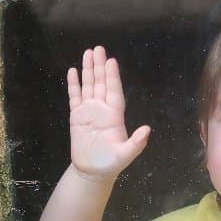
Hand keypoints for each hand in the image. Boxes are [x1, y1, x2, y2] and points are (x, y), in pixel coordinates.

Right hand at [67, 46, 149, 179]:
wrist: (91, 172)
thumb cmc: (110, 164)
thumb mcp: (125, 155)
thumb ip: (136, 143)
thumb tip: (148, 130)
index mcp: (114, 115)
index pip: (113, 91)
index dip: (112, 76)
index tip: (111, 61)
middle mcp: (102, 109)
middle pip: (101, 83)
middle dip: (99, 66)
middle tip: (98, 48)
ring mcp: (89, 111)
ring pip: (89, 86)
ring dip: (88, 70)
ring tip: (87, 53)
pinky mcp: (77, 116)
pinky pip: (75, 97)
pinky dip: (74, 84)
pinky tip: (72, 71)